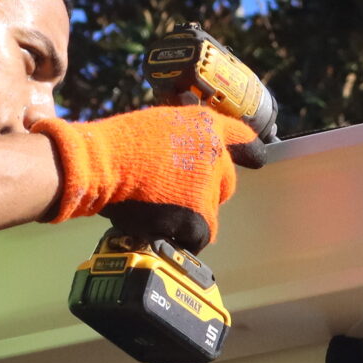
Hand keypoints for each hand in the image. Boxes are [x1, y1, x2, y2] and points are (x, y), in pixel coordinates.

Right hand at [29, 105, 266, 251]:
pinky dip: (180, 236)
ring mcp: (208, 188)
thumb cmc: (120, 144)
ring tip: (161, 212)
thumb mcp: (158, 125)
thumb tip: (187, 158)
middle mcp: (216, 155)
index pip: (243, 138)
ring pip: (211, 215)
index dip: (251, 151)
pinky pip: (196, 237)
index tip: (258, 159)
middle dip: (208, 192)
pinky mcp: (197, 218)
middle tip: (177, 194)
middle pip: (227, 184)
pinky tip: (159, 225)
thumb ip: (182, 138)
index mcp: (206, 126)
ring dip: (192, 218)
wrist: (105, 164)